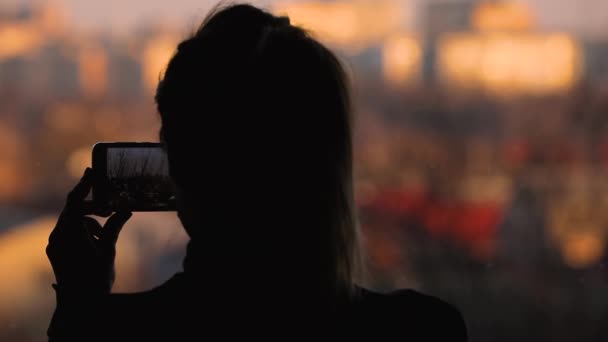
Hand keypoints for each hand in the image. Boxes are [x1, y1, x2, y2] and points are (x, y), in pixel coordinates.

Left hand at [46, 168, 131, 293]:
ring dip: (90, 222)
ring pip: (72, 221)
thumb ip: (115, 226)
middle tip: (110, 210)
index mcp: (70, 233)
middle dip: (93, 208)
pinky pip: (68, 231)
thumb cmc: (95, 278)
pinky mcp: (56, 250)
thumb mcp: (109, 250)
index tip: (92, 171)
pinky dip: (83, 231)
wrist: (81, 305)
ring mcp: (54, 243)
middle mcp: (57, 236)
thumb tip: (127, 208)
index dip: (85, 184)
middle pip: (74, 210)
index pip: (75, 200)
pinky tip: (96, 243)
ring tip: (104, 236)